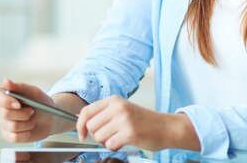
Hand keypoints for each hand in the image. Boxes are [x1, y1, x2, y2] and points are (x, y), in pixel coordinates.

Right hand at [0, 78, 54, 142]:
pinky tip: (29, 129)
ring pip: (11, 126)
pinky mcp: (9, 135)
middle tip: (32, 111)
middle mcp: (2, 109)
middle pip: (5, 113)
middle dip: (23, 113)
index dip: (3, 100)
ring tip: (31, 120)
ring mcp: (5, 123)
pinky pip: (13, 137)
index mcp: (6, 95)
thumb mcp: (34, 92)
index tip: (17, 103)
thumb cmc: (42, 103)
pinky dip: (25, 134)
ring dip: (27, 124)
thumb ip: (20, 86)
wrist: (51, 118)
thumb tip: (6, 81)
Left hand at [76, 96, 199, 151]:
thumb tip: (84, 123)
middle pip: (91, 126)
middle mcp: (118, 107)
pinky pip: (110, 145)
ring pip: (99, 137)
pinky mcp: (130, 133)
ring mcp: (124, 120)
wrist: (166, 127)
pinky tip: (124, 142)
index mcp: (114, 100)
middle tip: (110, 136)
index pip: (87, 111)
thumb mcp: (123, 109)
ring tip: (119, 138)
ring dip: (107, 142)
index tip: (82, 134)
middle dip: (97, 135)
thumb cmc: (144, 121)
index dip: (80, 125)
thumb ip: (105, 113)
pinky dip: (115, 147)